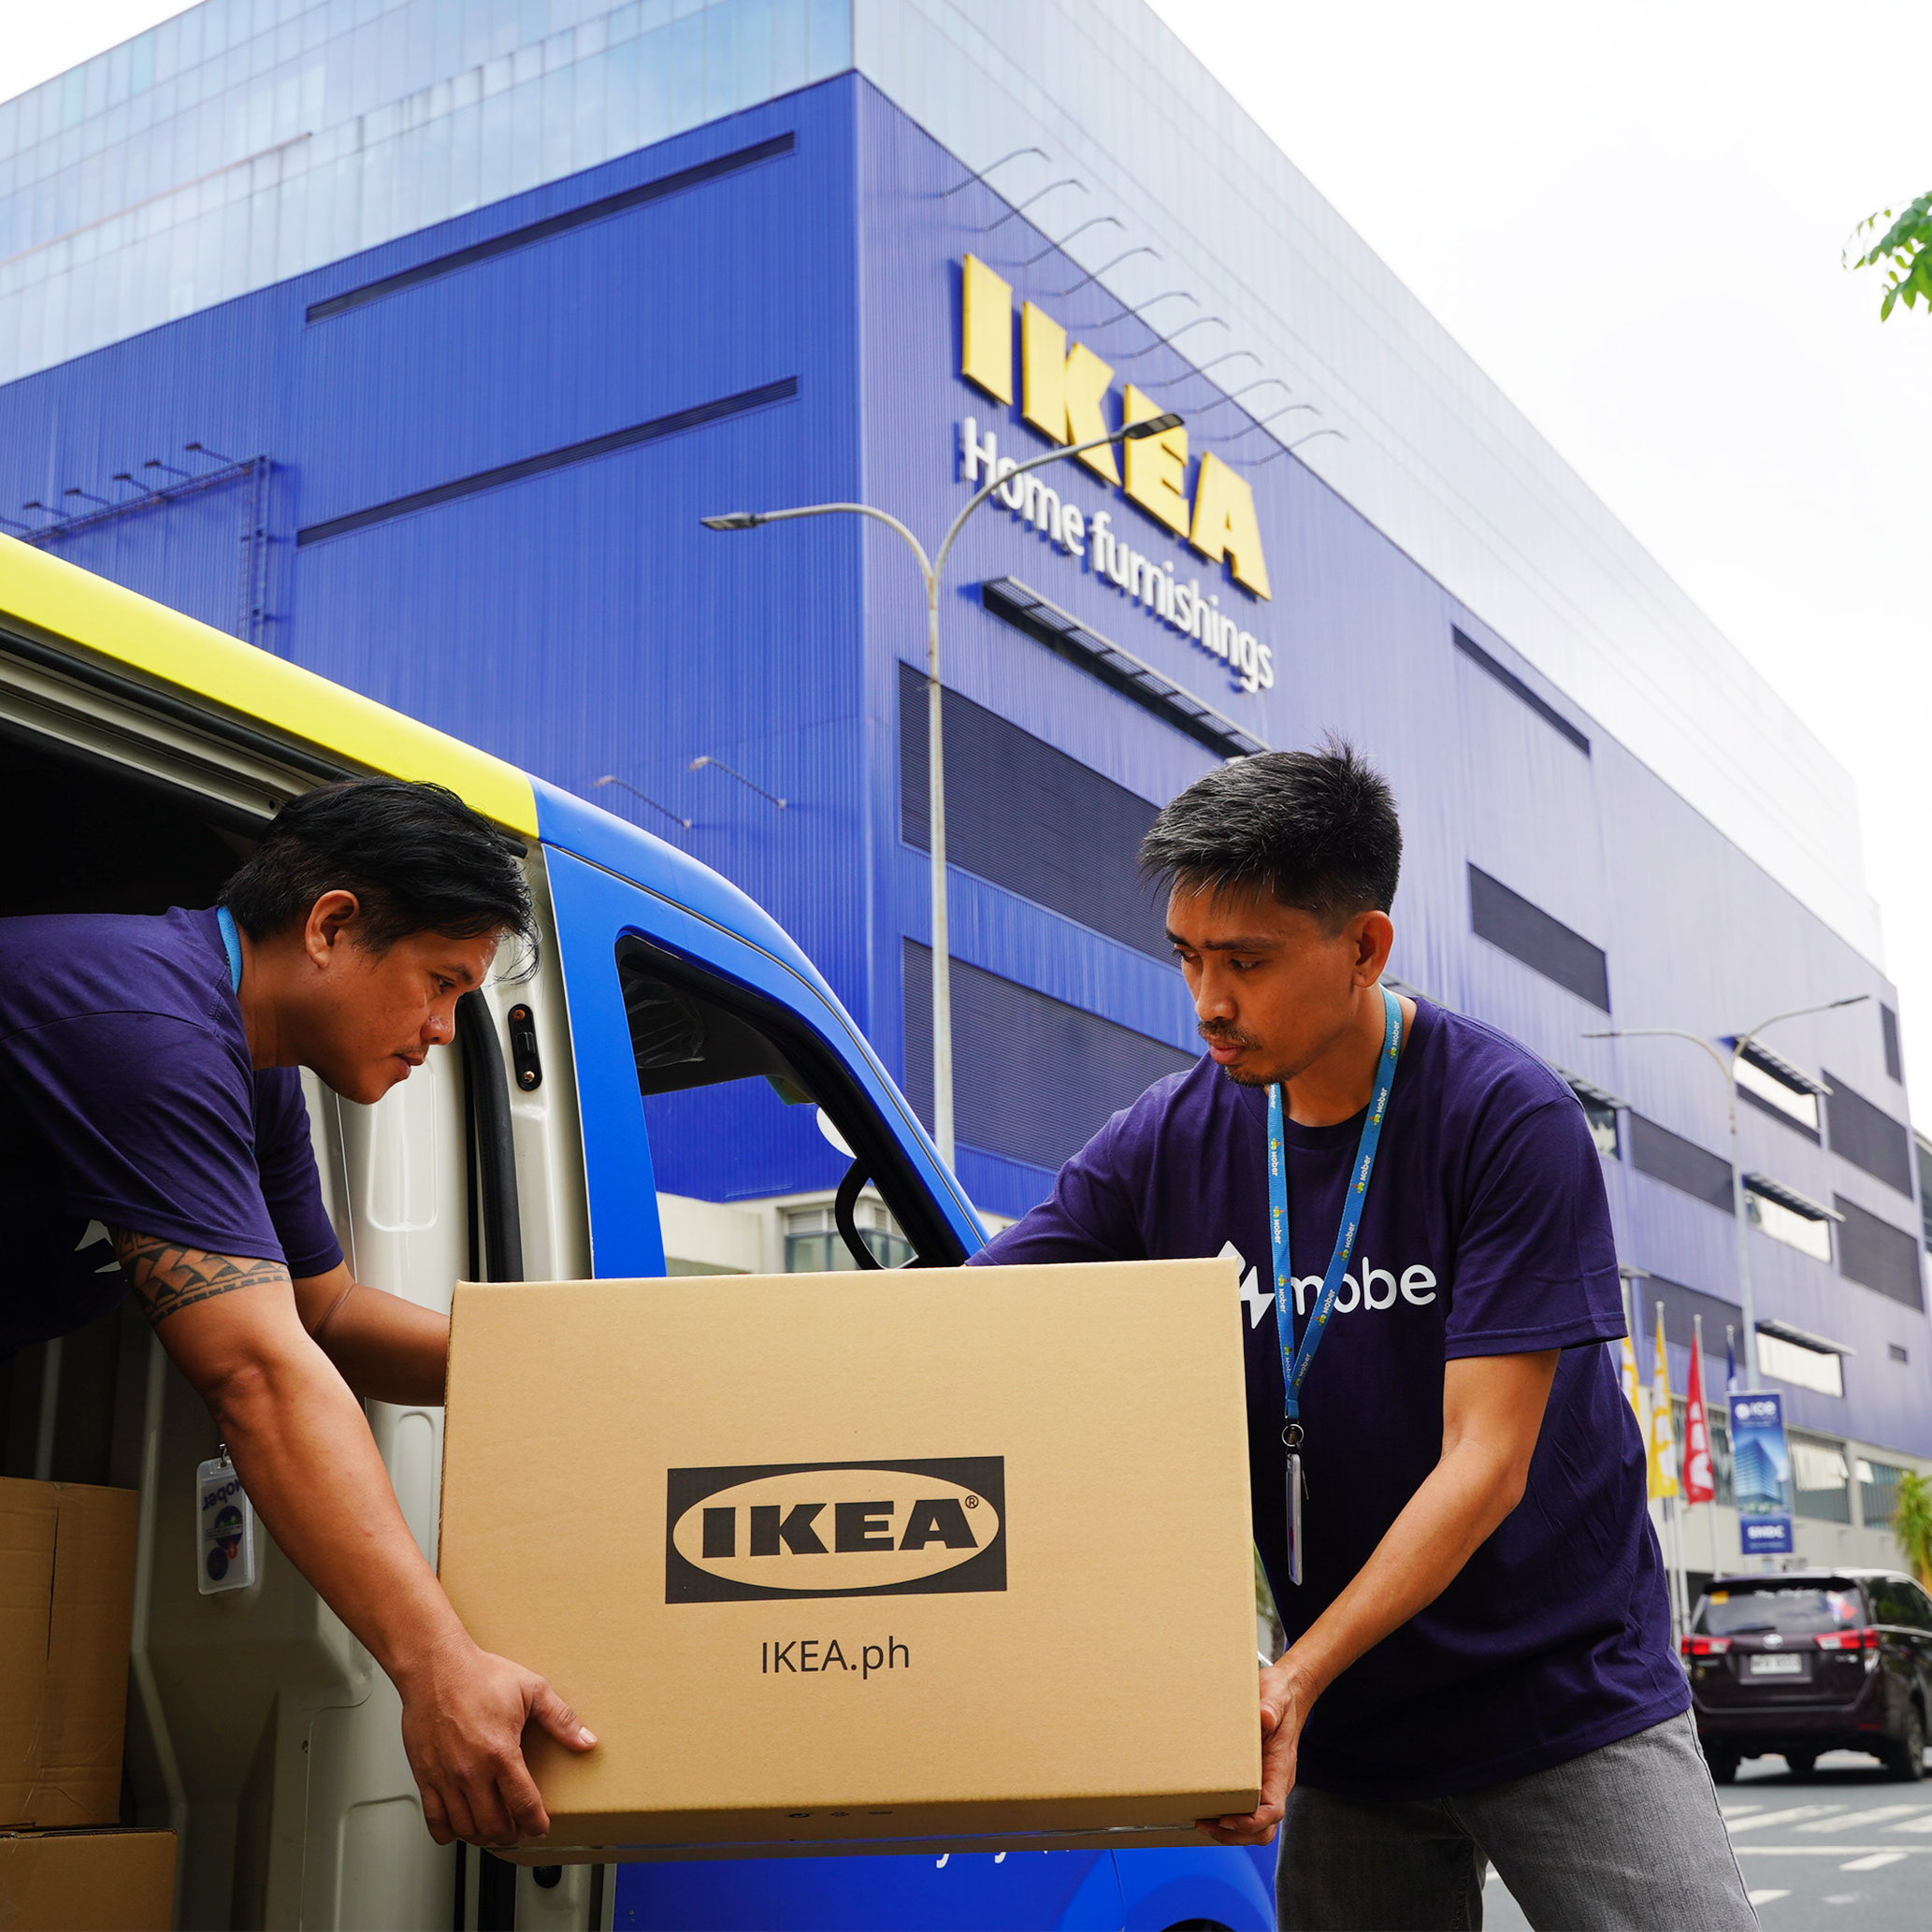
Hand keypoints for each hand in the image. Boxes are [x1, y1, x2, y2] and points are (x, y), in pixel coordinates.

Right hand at [396, 1632, 598, 1846]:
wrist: (436, 1667)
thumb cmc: (480, 1675)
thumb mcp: (532, 1690)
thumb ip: (561, 1719)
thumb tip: (586, 1741)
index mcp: (501, 1752)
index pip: (524, 1804)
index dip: (536, 1823)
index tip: (541, 1827)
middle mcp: (471, 1771)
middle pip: (494, 1826)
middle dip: (511, 1835)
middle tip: (518, 1831)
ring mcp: (445, 1777)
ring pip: (465, 1829)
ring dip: (484, 1837)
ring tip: (494, 1831)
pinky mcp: (424, 1777)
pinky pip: (434, 1821)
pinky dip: (449, 1833)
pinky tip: (460, 1827)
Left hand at [1197, 1658, 1301, 1846]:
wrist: (1286, 1692)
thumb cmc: (1280, 1696)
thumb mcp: (1275, 1696)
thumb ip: (1271, 1707)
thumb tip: (1264, 1718)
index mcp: (1280, 1769)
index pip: (1273, 1810)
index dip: (1251, 1822)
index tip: (1227, 1819)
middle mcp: (1275, 1783)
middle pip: (1263, 1828)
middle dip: (1236, 1835)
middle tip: (1205, 1824)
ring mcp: (1266, 1784)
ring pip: (1255, 1825)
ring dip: (1230, 1831)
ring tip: (1202, 1822)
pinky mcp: (1255, 1779)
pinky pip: (1246, 1809)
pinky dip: (1229, 1817)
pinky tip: (1207, 1807)